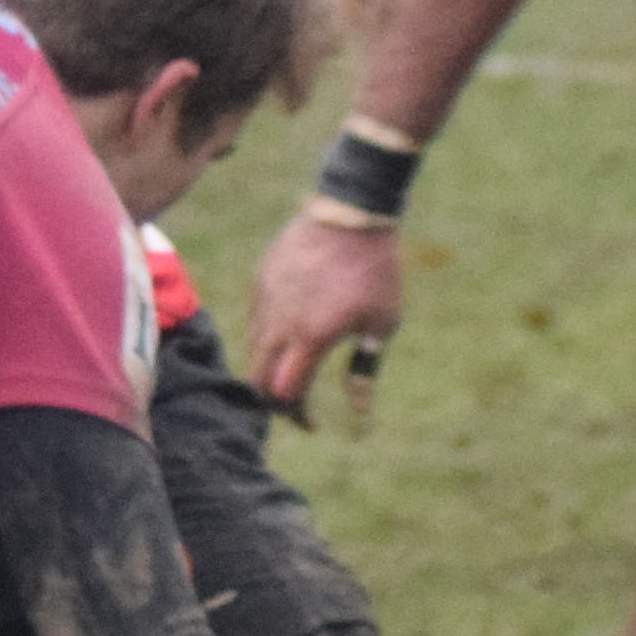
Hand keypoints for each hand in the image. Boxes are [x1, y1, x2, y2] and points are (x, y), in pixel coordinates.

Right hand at [247, 206, 404, 427]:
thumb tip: (360, 411)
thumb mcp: (381, 324)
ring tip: (294, 368)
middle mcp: (281, 323)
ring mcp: (266, 299)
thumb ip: (364, 370)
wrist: (353, 212)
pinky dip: (268, 336)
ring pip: (254, 349)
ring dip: (271, 368)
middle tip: (296, 404)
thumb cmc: (376, 271)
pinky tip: (290, 331)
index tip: (313, 423)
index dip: (297, 415)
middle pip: (258, 379)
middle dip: (275, 400)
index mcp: (311, 337)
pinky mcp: (261, 279)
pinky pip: (255, 318)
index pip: (286, 394)